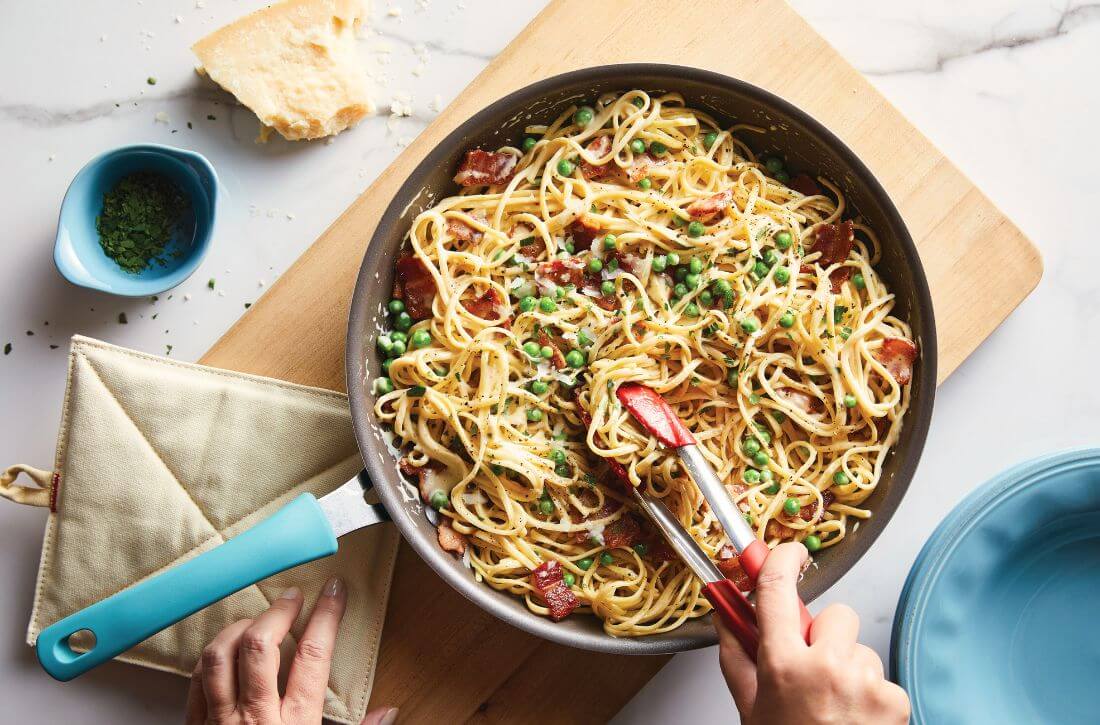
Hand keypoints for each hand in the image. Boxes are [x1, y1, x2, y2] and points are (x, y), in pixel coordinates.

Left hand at [185, 577, 396, 724]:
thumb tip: (389, 712)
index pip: (312, 655)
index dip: (326, 616)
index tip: (334, 592)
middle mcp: (254, 720)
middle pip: (260, 646)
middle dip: (278, 612)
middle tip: (293, 598)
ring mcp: (218, 724)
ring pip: (218, 657)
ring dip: (238, 628)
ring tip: (256, 619)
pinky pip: (195, 681)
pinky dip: (210, 658)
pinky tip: (225, 652)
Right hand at [717, 543, 908, 724]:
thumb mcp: (749, 708)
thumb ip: (736, 654)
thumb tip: (725, 613)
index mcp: (784, 666)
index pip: (777, 590)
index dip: (779, 560)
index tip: (784, 553)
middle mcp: (828, 668)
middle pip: (834, 614)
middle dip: (825, 635)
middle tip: (812, 667)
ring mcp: (866, 682)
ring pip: (860, 647)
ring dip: (848, 666)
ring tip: (833, 704)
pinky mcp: (895, 698)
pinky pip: (880, 674)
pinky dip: (868, 692)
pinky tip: (853, 717)